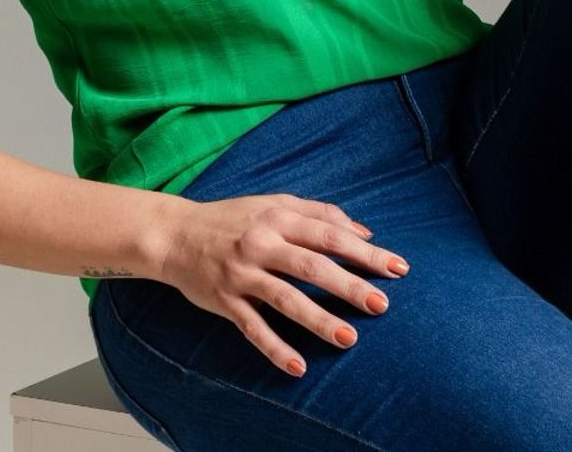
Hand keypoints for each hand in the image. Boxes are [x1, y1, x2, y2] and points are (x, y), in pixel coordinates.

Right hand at [157, 193, 409, 376]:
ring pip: (285, 299)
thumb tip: (365, 233)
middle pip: (311, 266)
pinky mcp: (224, 300)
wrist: (174, 234)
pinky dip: (275, 348)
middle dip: (348, 286)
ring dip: (317, 320)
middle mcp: (261, 243)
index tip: (398, 268)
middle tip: (380, 305)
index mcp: (278, 217)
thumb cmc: (232, 218)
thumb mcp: (274, 204)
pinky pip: (252, 327)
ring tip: (348, 338)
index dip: (365, 252)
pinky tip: (298, 367)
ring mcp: (241, 274)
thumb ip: (319, 213)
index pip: (329, 235)